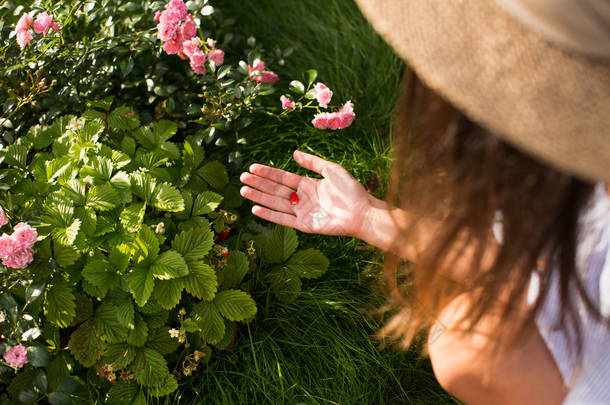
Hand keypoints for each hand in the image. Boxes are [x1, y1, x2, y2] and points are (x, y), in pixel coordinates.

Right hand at [240, 150, 384, 236]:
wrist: (362, 211)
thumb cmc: (351, 190)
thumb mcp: (331, 170)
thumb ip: (312, 162)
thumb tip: (294, 153)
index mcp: (308, 185)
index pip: (283, 178)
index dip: (268, 173)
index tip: (252, 168)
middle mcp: (302, 199)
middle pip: (276, 190)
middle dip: (259, 184)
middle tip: (241, 178)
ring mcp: (302, 213)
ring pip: (276, 203)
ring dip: (259, 197)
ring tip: (243, 191)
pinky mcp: (305, 226)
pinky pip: (284, 220)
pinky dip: (269, 215)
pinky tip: (256, 208)